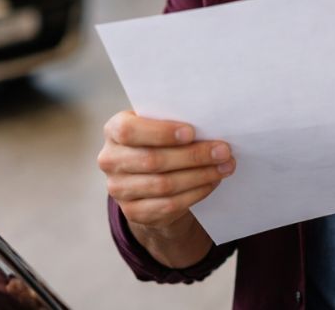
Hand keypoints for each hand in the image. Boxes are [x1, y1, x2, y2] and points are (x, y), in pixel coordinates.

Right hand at [98, 110, 233, 237]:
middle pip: (152, 160)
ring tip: (224, 166)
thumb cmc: (157, 141)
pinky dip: (195, 193)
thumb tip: (208, 127)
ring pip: (164, 185)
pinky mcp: (133, 212)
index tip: (191, 132)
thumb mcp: (157, 126)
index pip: (129, 131)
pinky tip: (212, 182)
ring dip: (200, 176)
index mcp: (114, 130)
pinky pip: (169, 205)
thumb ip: (172, 122)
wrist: (147, 177)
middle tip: (223, 151)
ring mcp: (119, 189)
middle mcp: (110, 160)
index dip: (161, 133)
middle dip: (193, 156)